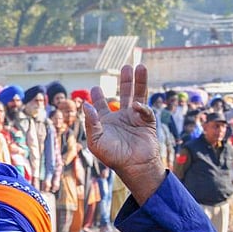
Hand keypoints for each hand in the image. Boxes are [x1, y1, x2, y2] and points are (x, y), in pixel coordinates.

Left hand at [84, 65, 163, 203]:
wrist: (134, 166)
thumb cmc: (112, 156)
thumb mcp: (96, 141)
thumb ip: (91, 122)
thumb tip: (85, 104)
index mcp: (106, 122)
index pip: (101, 105)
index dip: (98, 97)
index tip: (95, 88)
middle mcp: (121, 118)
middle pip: (123, 94)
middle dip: (125, 81)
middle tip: (125, 67)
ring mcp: (135, 118)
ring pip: (138, 95)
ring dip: (138, 82)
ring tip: (139, 66)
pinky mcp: (147, 122)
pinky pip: (145, 110)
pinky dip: (141, 107)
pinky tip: (135, 105)